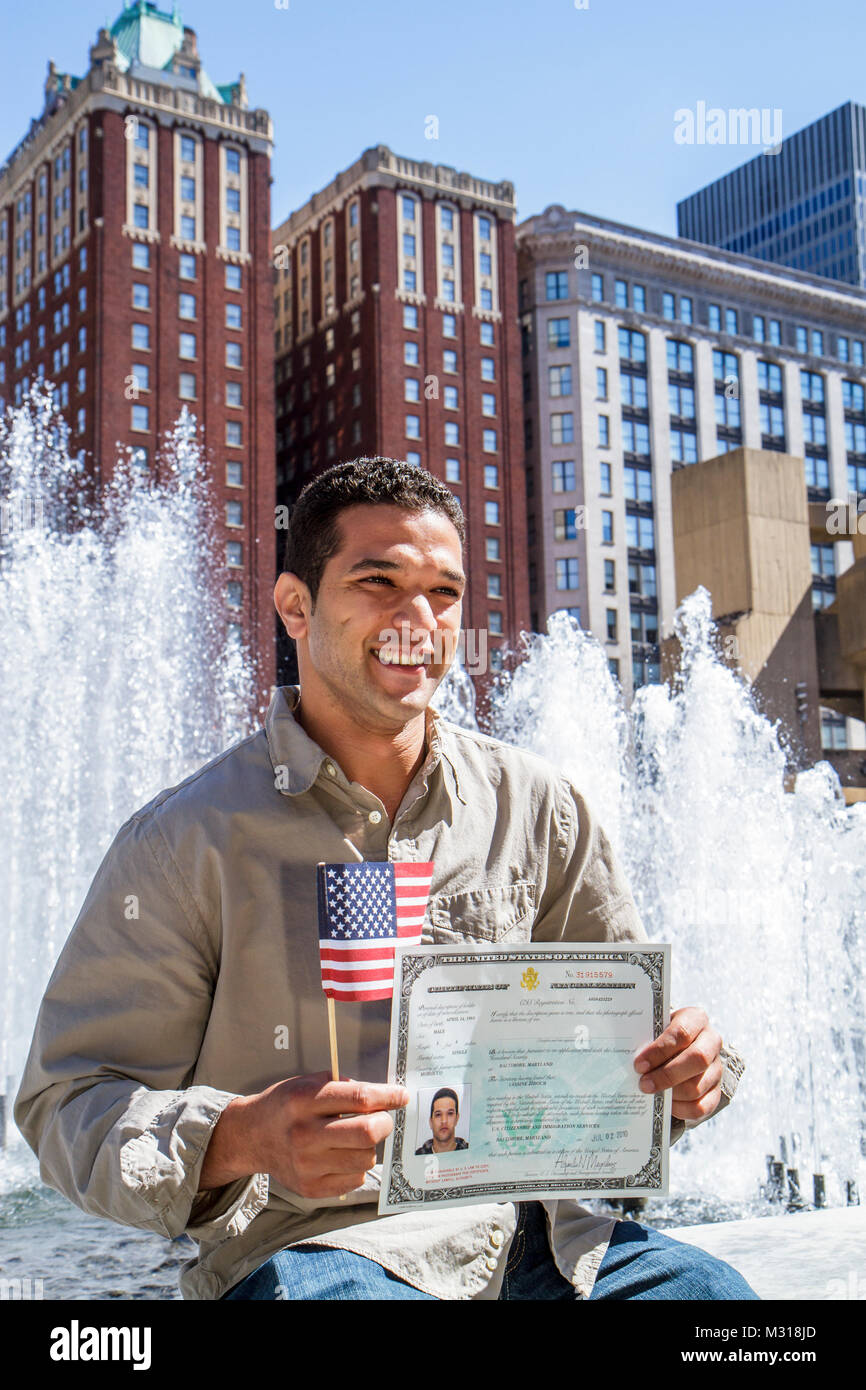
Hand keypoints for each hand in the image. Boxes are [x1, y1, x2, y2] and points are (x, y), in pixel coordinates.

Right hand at [202, 1072, 409, 1199]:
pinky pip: (355, 1179)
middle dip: (384, 1124)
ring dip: (370, 1147)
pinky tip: (342, 1156)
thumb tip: (384, 1096)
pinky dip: (357, 1166)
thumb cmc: (287, 1105)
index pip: (359, 1098)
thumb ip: (343, 1087)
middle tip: (381, 1120)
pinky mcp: (309, 1187)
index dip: (387, 1096)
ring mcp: (306, 1165)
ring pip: (366, 1159)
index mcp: (304, 1100)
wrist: (251, 1136)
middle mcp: (304, 1134)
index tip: (401, 1095)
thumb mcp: (308, 1083)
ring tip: (355, 1139)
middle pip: (367, 1133)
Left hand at [632, 1007, 722, 1122]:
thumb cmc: (661, 1038)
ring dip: (670, 1094)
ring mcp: (717, 1068)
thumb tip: (625, 1055)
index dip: (660, 1050)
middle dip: (666, 1075)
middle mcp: (711, 1042)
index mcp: (696, 1019)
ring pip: (697, 1086)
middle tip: (643, 1084)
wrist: (681, 1050)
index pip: (682, 1033)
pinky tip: (665, 1105)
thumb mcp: (655, 1030)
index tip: (639, 1064)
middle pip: (696, 1059)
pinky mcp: (716, 1092)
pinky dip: (680, 1109)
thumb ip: (646, 1038)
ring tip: (651, 1094)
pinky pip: (701, 1106)